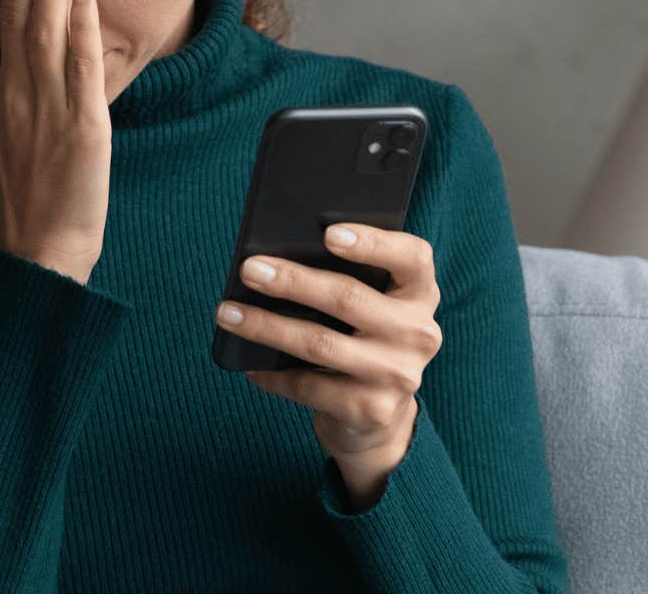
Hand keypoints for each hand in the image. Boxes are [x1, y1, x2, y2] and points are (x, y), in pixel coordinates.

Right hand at [0, 0, 110, 284]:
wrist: (40, 245)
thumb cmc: (31, 188)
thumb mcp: (9, 130)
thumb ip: (11, 86)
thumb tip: (17, 49)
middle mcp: (12, 95)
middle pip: (13, 18)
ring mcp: (44, 108)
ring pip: (43, 32)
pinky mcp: (80, 126)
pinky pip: (78, 69)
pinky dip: (80, 28)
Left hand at [214, 223, 441, 501]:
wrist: (379, 415)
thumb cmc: (361, 336)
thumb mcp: (370, 303)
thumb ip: (347, 277)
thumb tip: (276, 257)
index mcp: (420, 293)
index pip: (412, 257)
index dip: (372, 243)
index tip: (327, 233)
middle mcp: (419, 333)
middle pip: (348, 298)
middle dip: (292, 281)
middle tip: (249, 269)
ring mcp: (398, 374)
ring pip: (321, 343)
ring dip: (267, 326)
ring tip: (227, 313)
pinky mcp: (372, 409)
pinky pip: (309, 386)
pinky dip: (273, 375)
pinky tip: (248, 364)